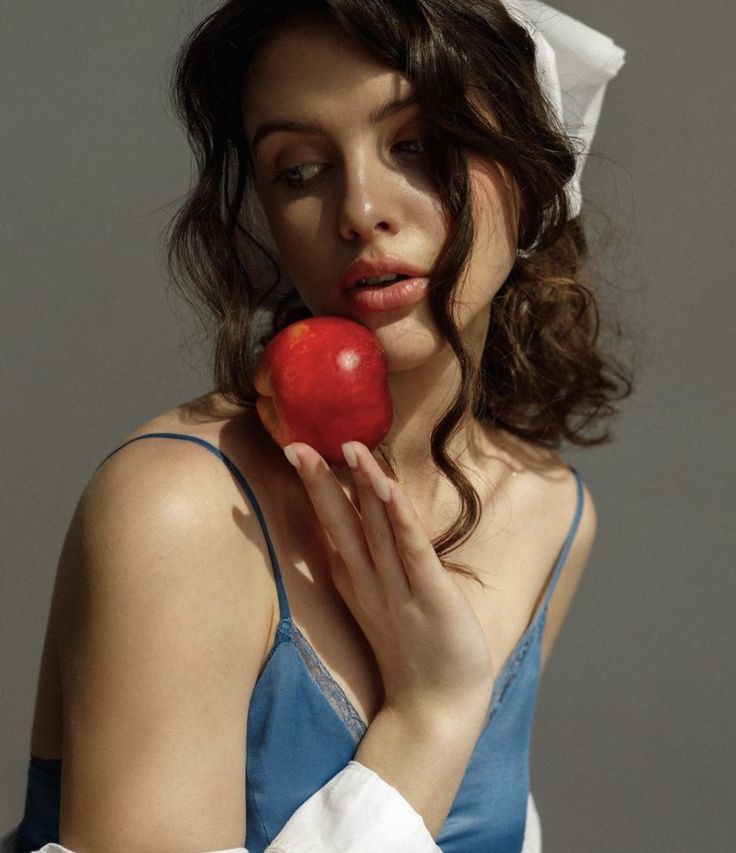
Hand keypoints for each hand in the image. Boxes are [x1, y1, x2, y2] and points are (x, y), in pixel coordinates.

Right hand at [283, 440, 493, 722]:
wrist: (436, 709)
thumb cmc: (415, 650)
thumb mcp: (384, 600)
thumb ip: (374, 563)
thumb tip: (370, 525)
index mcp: (357, 580)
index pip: (332, 526)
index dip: (316, 488)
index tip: (297, 450)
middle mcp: (370, 582)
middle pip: (341, 524)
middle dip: (320, 483)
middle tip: (296, 445)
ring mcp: (398, 590)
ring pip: (376, 530)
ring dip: (364, 487)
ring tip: (351, 447)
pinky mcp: (431, 597)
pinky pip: (413, 552)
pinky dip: (399, 520)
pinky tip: (390, 490)